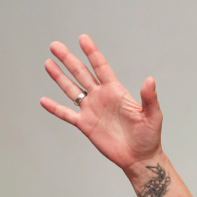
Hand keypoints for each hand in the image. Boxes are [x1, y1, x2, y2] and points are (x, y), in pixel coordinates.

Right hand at [40, 34, 162, 172]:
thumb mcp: (152, 115)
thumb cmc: (149, 136)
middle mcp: (101, 97)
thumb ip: (149, 97)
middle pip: (81, 74)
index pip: (101, 67)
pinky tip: (43, 100)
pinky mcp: (85, 125)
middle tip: (55, 45)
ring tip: (48, 63)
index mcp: (116, 91)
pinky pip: (66, 114)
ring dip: (59, 77)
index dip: (92, 53)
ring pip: (72, 89)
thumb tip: (150, 80)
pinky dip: (54, 108)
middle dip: (69, 59)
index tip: (82, 38)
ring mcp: (92, 110)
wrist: (139, 157)